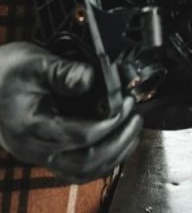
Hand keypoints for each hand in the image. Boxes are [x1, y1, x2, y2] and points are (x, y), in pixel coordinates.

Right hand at [0, 42, 142, 183]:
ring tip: (132, 129)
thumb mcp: (34, 62)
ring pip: (83, 171)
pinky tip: (116, 138)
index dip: (110, 122)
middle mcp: (37, 149)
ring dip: (114, 153)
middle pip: (86, 163)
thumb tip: (92, 77)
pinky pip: (78, 167)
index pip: (81, 137)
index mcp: (33, 128)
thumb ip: (64, 72)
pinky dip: (102, 156)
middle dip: (118, 142)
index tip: (126, 103)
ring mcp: (42, 154)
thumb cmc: (6, 73)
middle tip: (136, 117)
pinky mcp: (48, 152)